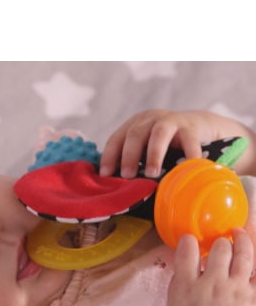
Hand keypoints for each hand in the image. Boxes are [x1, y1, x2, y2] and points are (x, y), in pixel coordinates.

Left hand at [100, 109, 255, 177]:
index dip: (109, 156)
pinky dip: (187, 155)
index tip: (105, 175)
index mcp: (134, 125)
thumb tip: (113, 186)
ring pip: (159, 134)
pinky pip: (189, 141)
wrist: (201, 127)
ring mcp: (171, 121)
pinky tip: (184, 170)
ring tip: (151, 174)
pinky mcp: (192, 127)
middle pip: (135, 134)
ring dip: (153, 154)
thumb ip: (133, 161)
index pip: (116, 139)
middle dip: (129, 156)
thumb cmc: (166, 145)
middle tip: (127, 176)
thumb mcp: (146, 148)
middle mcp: (150, 120)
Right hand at [167, 229, 255, 305]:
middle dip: (220, 241)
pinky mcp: (253, 298)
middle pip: (220, 249)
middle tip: (220, 243)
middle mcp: (213, 285)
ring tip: (239, 235)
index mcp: (188, 284)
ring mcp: (236, 291)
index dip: (189, 240)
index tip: (190, 239)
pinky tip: (253, 253)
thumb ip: (181, 273)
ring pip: (244, 255)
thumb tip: (187, 252)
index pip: (188, 250)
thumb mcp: (174, 297)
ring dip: (242, 240)